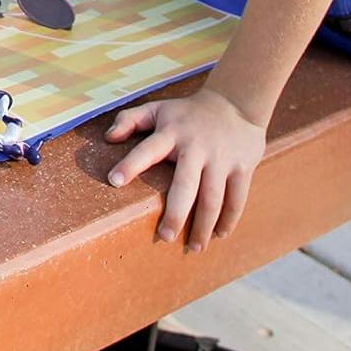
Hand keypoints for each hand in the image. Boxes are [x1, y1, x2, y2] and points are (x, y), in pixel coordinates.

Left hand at [104, 87, 265, 250]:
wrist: (235, 103)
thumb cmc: (187, 113)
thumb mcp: (157, 109)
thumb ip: (129, 119)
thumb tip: (107, 138)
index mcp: (171, 133)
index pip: (147, 149)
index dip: (130, 164)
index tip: (113, 181)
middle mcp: (196, 147)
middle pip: (185, 185)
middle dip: (176, 214)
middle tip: (164, 237)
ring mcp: (221, 159)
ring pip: (213, 198)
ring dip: (204, 226)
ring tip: (193, 247)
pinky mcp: (243, 167)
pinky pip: (236, 199)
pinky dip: (229, 220)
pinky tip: (219, 235)